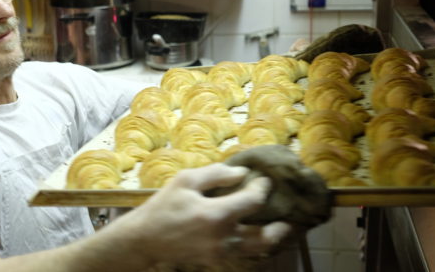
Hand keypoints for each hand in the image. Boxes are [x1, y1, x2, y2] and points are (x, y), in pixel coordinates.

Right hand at [111, 163, 292, 265]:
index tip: (264, 180)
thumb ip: (216, 174)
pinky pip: (242, 253)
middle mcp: (223, 238)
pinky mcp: (215, 260)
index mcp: (216, 215)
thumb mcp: (185, 181)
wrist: (144, 240)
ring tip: (280, 229)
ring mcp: (220, 252)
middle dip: (281, 226)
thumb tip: (243, 173)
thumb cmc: (163, 206)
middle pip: (264, 236)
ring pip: (256, 250)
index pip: (253, 201)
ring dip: (270, 239)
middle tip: (290, 216)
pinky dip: (253, 245)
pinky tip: (254, 234)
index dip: (263, 188)